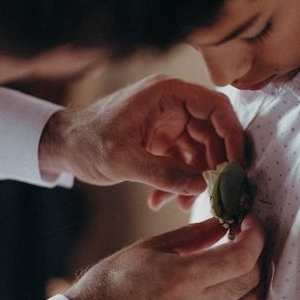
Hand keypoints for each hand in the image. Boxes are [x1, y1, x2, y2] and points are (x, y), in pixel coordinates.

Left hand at [39, 75, 244, 202]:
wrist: (61, 146)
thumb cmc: (86, 142)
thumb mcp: (124, 160)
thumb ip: (164, 174)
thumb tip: (201, 187)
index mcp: (166, 94)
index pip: (215, 107)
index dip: (232, 134)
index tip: (238, 164)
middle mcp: (171, 105)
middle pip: (211, 133)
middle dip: (212, 166)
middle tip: (214, 193)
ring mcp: (167, 123)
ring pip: (198, 152)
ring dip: (193, 180)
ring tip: (181, 205)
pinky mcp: (160, 141)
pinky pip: (181, 162)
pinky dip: (176, 182)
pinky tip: (162, 201)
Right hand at [64, 214, 264, 299]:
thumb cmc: (111, 284)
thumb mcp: (149, 249)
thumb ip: (192, 235)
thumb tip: (223, 223)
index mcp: (181, 279)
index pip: (241, 257)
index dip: (254, 236)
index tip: (250, 223)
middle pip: (250, 279)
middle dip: (255, 253)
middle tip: (245, 237)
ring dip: (253, 279)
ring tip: (240, 262)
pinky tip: (229, 286)